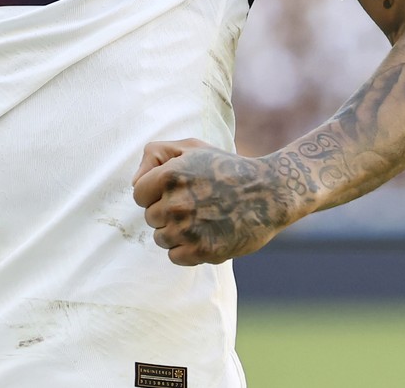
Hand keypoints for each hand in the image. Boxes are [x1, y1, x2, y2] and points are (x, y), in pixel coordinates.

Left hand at [130, 139, 303, 265]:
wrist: (269, 193)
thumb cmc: (226, 168)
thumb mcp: (191, 148)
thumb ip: (155, 155)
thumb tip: (135, 183)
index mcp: (169, 175)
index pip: (138, 194)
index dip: (154, 193)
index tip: (175, 191)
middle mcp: (175, 203)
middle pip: (150, 217)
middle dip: (166, 212)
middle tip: (194, 204)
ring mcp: (189, 230)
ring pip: (161, 238)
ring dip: (176, 232)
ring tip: (201, 219)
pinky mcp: (203, 251)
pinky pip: (175, 256)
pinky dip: (186, 250)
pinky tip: (205, 234)